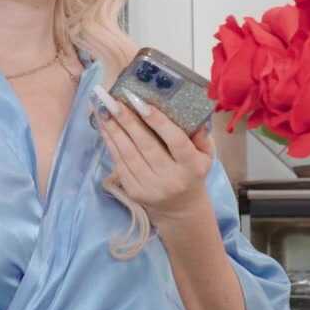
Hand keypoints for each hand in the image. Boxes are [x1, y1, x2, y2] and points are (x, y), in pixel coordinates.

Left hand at [93, 87, 214, 223]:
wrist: (181, 207)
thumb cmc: (192, 172)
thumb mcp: (205, 155)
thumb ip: (201, 136)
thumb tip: (194, 115)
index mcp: (191, 167)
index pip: (176, 142)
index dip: (159, 122)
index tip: (142, 103)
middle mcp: (171, 179)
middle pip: (147, 146)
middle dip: (128, 122)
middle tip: (114, 102)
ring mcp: (150, 187)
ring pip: (129, 155)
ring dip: (114, 131)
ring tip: (104, 111)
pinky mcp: (134, 192)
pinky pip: (120, 164)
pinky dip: (111, 144)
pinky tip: (105, 129)